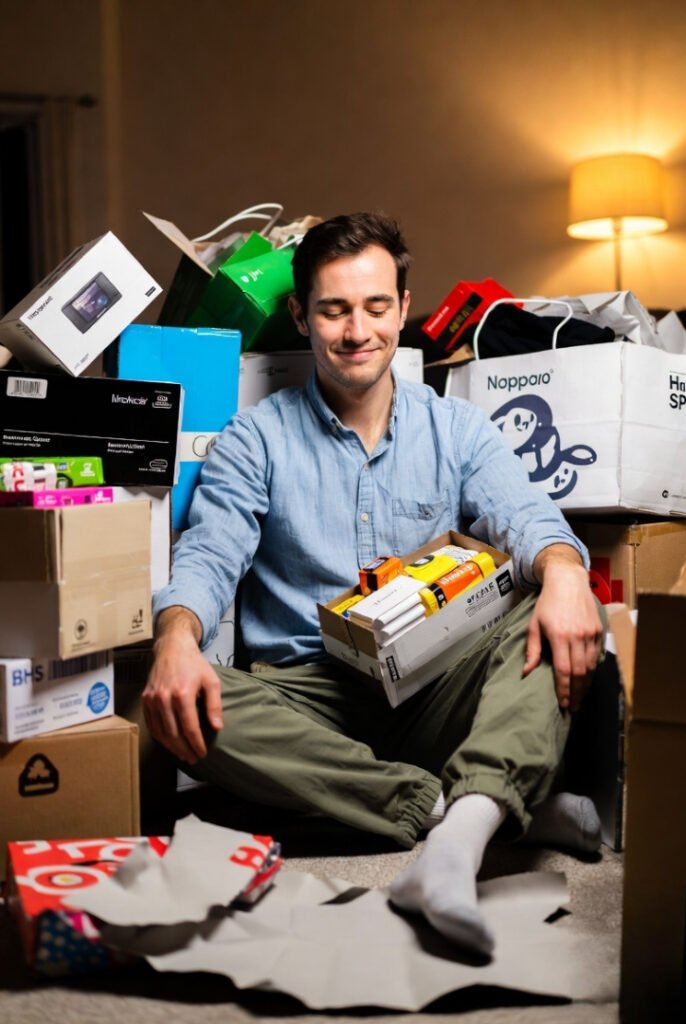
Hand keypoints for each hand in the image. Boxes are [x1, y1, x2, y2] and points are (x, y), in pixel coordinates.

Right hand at [142, 607, 223, 762]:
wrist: (172, 647)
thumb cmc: (195, 664)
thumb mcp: (211, 681)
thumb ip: (214, 705)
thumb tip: (217, 727)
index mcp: (182, 694)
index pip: (189, 728)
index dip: (196, 744)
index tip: (202, 753)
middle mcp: (164, 698)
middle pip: (174, 734)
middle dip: (184, 749)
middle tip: (193, 758)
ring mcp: (152, 699)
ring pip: (160, 732)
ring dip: (172, 747)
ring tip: (183, 755)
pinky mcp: (145, 699)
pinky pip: (151, 724)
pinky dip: (160, 737)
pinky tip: (169, 743)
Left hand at [523, 546, 602, 711]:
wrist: (568, 581)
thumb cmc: (548, 603)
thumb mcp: (534, 625)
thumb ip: (532, 650)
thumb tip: (526, 672)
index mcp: (559, 636)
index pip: (563, 670)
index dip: (564, 689)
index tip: (563, 702)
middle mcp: (578, 636)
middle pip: (580, 673)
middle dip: (576, 693)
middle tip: (573, 706)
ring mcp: (591, 633)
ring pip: (591, 667)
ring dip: (586, 684)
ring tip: (580, 697)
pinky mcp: (599, 630)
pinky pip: (597, 656)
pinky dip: (592, 670)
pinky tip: (587, 679)